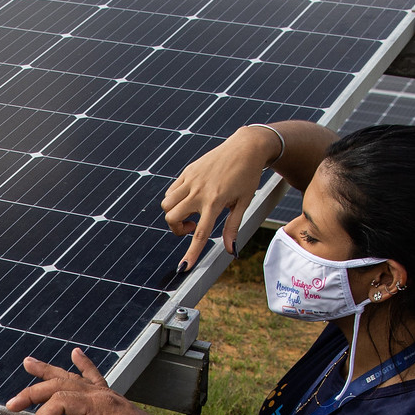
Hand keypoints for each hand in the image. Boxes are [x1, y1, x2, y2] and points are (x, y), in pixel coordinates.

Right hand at [5, 349, 185, 414]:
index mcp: (101, 406)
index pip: (62, 403)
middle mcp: (102, 396)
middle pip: (61, 386)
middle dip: (34, 393)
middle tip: (12, 403)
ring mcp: (106, 396)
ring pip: (72, 378)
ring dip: (49, 371)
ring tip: (28, 362)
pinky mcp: (110, 401)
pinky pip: (94, 377)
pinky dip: (83, 365)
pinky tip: (75, 354)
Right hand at [162, 127, 281, 269]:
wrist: (246, 147)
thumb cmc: (248, 176)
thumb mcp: (243, 203)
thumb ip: (233, 227)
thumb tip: (230, 250)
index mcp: (214, 202)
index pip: (200, 234)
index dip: (192, 253)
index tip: (184, 267)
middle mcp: (199, 192)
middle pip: (172, 218)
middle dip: (178, 229)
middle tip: (194, 226)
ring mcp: (190, 180)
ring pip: (167, 205)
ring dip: (174, 214)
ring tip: (191, 212)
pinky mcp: (187, 172)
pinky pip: (171, 191)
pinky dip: (175, 200)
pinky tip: (190, 199)